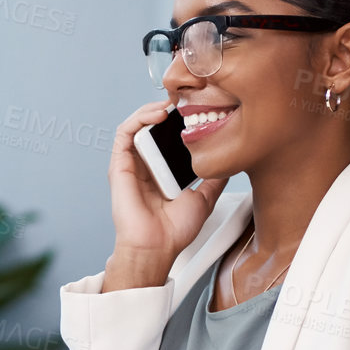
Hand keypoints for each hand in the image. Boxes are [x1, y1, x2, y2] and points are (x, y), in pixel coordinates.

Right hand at [104, 99, 226, 290]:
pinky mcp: (120, 165)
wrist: (157, 247)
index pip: (166, 138)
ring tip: (170, 105)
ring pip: (136, 125)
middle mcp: (145, 166)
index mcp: (161, 172)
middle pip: (151, 128)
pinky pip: (124, 133)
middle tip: (184, 102)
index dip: (177, 122)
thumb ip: (213, 178)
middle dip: (167, 111)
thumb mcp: (204, 198)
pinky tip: (156, 115)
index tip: (195, 111)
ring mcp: (131, 164)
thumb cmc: (174, 231)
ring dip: (151, 110)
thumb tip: (229, 163)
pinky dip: (138, 119)